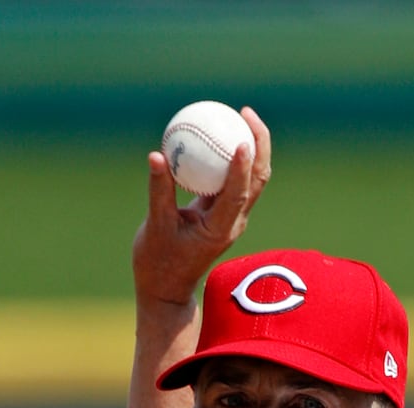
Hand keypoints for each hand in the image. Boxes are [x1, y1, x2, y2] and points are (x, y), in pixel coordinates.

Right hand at [133, 107, 271, 309]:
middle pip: (258, 180)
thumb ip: (158, 191)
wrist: (166, 288)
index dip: (243, 167)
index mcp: (220, 229)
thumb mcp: (154, 226)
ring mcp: (231, 218)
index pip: (239, 194)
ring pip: (252, 179)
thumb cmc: (157, 262)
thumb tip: (157, 154)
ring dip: (253, 147)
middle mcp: (232, 222)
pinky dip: (231, 157)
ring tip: (241, 115)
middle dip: (259, 145)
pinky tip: (219, 132)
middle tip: (246, 113)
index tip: (242, 140)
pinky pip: (233, 179)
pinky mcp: (223, 212)